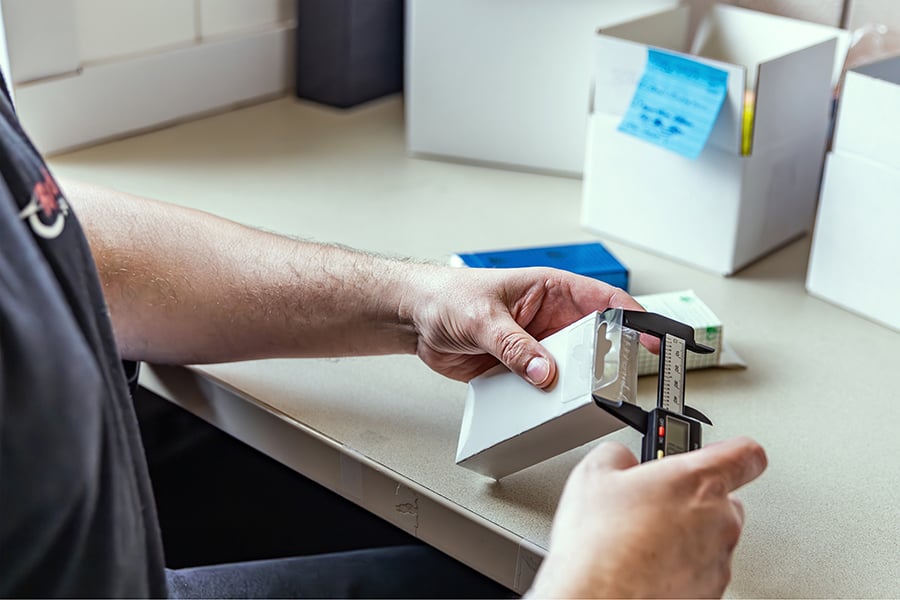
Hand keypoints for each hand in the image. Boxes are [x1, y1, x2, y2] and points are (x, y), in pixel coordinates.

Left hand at [409, 266, 656, 387]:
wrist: (413, 319)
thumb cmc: (447, 296)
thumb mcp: (482, 317)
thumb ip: (514, 345)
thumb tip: (544, 370)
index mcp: (551, 290)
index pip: (605, 300)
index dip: (633, 318)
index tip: (651, 339)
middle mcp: (550, 318)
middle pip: (595, 341)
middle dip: (606, 361)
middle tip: (614, 381)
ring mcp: (537, 346)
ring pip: (572, 369)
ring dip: (575, 384)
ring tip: (580, 399)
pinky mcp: (520, 369)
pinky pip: (544, 388)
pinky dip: (550, 399)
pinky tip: (549, 408)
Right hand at [529, 437, 766, 598]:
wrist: (595, 599)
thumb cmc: (599, 546)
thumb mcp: (593, 475)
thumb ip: (621, 455)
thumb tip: (622, 460)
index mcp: (698, 481)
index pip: (746, 454)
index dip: (735, 451)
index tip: (724, 453)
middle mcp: (719, 521)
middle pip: (725, 500)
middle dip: (692, 499)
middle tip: (654, 503)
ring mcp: (718, 562)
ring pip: (711, 539)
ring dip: (685, 536)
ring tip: (640, 540)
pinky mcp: (710, 594)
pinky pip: (700, 572)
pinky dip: (680, 568)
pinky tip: (644, 566)